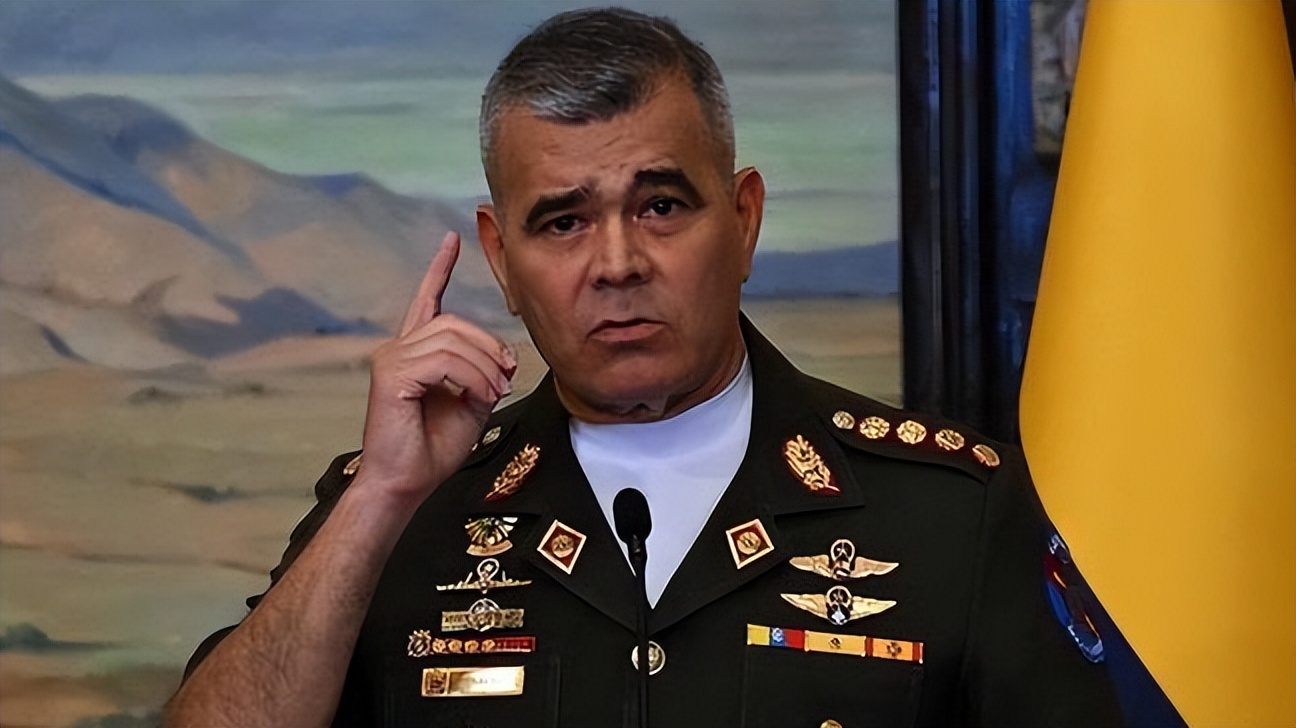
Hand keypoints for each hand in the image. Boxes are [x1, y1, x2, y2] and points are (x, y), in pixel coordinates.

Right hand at [355, 231, 516, 504]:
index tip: (452, 238)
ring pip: (453, 340)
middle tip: (505, 379)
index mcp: (416, 352)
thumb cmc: (433, 449)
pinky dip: (470, 377)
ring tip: (492, 393)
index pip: (427, 299)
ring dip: (484, 367)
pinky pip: (444, 360)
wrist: (406, 481)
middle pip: (455, 322)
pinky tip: (476, 396)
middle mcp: (398, 348)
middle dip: (490, 348)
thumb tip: (505, 358)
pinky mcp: (391, 372)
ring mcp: (391, 357)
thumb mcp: (471, 404)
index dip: (439, 268)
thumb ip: (483, 374)